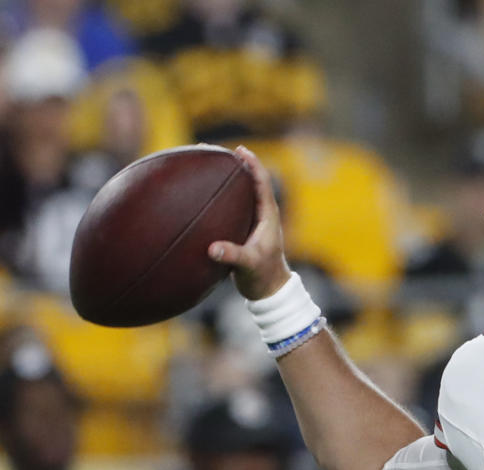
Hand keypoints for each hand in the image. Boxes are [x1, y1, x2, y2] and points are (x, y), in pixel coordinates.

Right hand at [207, 146, 289, 299]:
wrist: (268, 291)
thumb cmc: (262, 277)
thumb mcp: (248, 265)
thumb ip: (232, 256)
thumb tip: (212, 249)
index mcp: (268, 216)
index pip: (262, 182)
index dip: (253, 165)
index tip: (239, 151)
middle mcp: (262, 215)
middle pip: (251, 182)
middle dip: (236, 165)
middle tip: (215, 150)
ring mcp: (253, 221)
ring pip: (241, 193)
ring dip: (227, 178)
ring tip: (206, 164)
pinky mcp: (244, 230)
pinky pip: (232, 206)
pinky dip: (219, 196)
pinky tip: (201, 194)